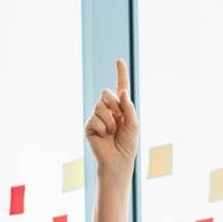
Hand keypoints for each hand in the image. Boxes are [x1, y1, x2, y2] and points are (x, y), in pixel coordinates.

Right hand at [84, 59, 138, 181]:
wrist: (118, 160)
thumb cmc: (127, 143)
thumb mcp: (133, 123)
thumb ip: (129, 107)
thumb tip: (122, 92)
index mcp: (121, 107)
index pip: (120, 87)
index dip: (120, 73)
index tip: (119, 61)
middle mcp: (109, 109)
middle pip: (106, 93)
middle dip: (113, 104)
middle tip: (118, 118)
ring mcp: (97, 117)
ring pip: (99, 106)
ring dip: (109, 120)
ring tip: (112, 132)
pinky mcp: (89, 126)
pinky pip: (94, 119)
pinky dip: (102, 127)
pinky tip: (104, 136)